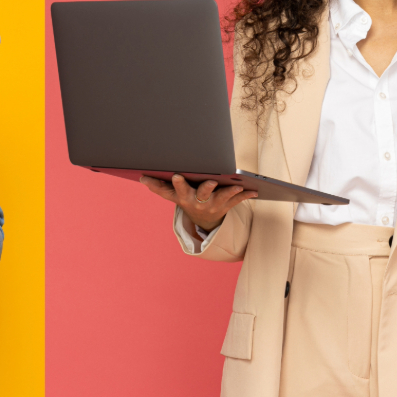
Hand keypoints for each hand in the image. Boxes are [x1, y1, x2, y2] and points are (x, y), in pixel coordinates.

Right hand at [141, 174, 256, 237]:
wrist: (203, 221)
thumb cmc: (186, 199)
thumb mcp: (172, 195)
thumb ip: (158, 186)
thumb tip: (141, 177)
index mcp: (184, 197)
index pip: (179, 190)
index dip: (178, 183)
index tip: (177, 175)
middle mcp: (198, 202)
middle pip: (202, 193)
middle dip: (206, 188)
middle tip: (212, 181)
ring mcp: (213, 205)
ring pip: (222, 198)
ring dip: (231, 192)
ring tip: (239, 186)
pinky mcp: (226, 207)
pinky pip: (237, 201)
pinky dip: (246, 196)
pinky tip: (255, 190)